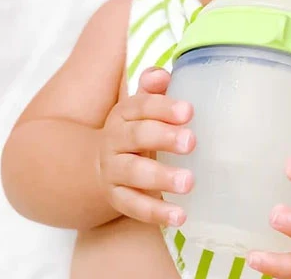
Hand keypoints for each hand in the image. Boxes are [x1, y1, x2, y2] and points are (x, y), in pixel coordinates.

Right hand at [96, 67, 194, 226]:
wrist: (99, 165)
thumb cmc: (137, 131)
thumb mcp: (143, 109)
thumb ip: (154, 91)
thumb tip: (162, 75)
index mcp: (124, 114)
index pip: (140, 105)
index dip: (164, 107)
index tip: (188, 111)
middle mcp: (115, 140)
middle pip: (137, 136)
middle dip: (164, 137)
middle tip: (191, 141)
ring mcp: (113, 170)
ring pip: (135, 173)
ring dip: (162, 177)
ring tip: (188, 182)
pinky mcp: (117, 197)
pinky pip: (135, 205)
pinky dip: (156, 212)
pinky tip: (180, 215)